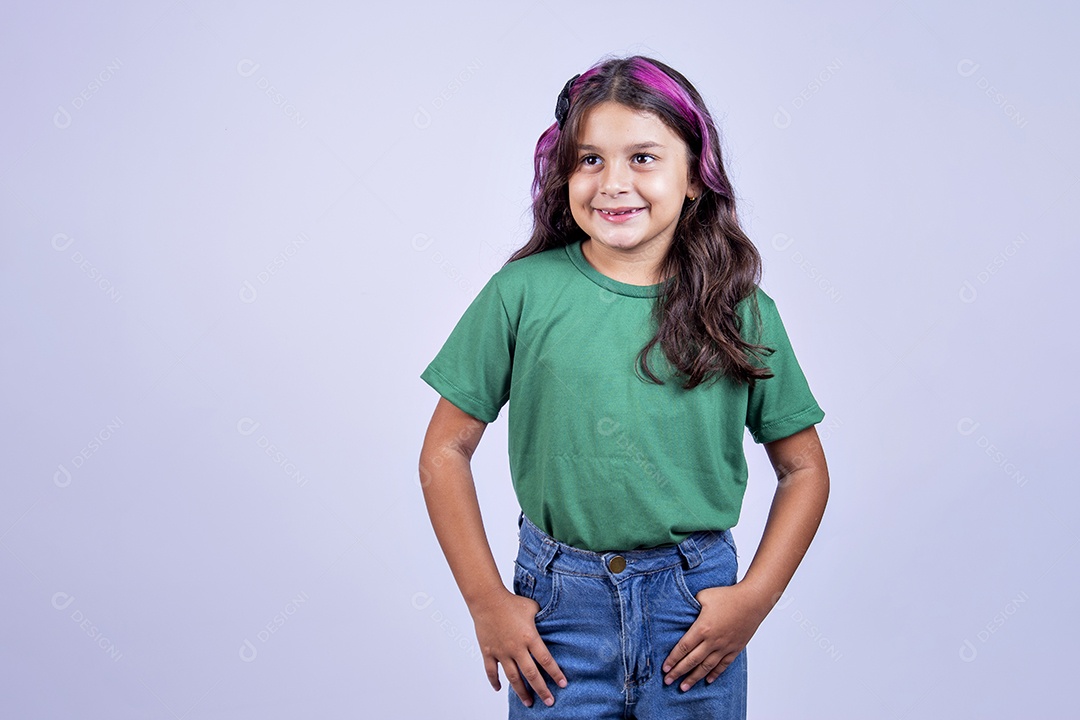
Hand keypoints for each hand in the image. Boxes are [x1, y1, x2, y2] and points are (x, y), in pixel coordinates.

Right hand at [469, 588, 567, 706]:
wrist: (487, 599)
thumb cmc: (511, 602)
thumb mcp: (533, 608)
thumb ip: (543, 618)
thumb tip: (553, 622)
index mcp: (530, 637)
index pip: (546, 660)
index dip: (555, 674)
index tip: (563, 684)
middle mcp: (516, 648)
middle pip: (531, 674)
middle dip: (542, 690)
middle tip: (549, 702)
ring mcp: (501, 652)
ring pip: (513, 678)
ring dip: (522, 692)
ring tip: (529, 703)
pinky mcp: (488, 651)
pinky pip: (491, 671)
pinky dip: (494, 681)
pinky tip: (499, 689)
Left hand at [661, 583, 768, 690]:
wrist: (753, 601)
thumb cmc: (728, 596)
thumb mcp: (704, 596)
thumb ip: (691, 606)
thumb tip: (683, 613)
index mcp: (702, 628)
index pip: (683, 647)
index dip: (672, 659)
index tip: (664, 668)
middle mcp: (712, 641)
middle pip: (692, 661)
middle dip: (678, 672)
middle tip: (667, 681)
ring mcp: (724, 647)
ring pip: (706, 667)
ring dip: (694, 678)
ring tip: (683, 687)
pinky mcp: (735, 648)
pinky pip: (723, 665)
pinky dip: (714, 674)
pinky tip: (707, 680)